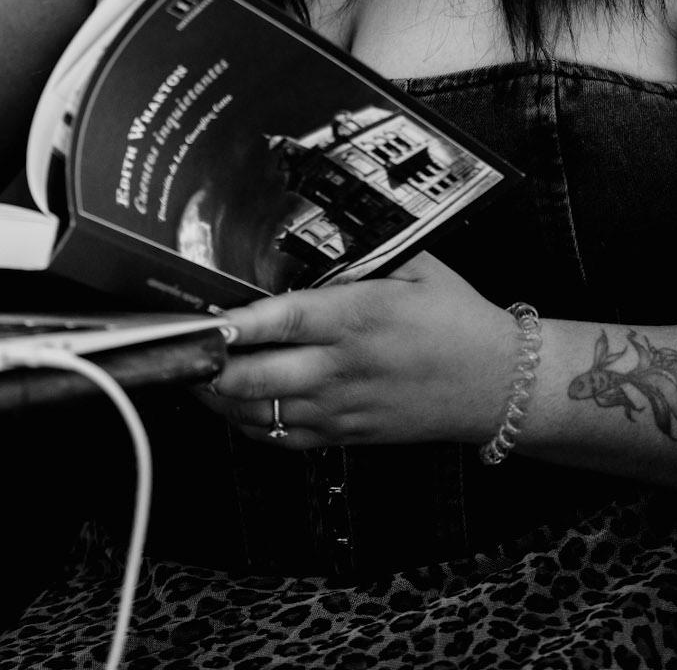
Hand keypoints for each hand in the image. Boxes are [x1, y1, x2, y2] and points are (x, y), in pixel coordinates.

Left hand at [199, 253, 518, 450]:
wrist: (499, 383)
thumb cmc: (459, 320)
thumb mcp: (418, 266)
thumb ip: (366, 255)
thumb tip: (319, 238)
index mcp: (358, 317)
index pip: (282, 320)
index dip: (234, 325)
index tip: (200, 321)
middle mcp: (342, 367)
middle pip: (255, 379)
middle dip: (207, 370)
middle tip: (176, 351)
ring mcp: (341, 408)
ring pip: (259, 415)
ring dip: (218, 399)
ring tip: (192, 376)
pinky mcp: (347, 436)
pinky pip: (283, 439)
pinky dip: (249, 425)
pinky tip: (235, 406)